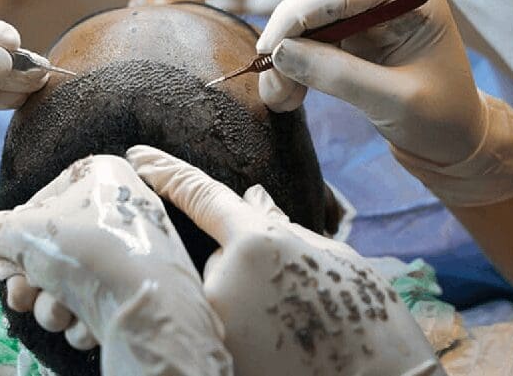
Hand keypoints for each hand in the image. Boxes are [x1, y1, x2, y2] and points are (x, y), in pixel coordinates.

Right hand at [0, 155, 231, 375]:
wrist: (149, 310)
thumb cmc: (85, 253)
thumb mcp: (20, 231)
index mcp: (102, 175)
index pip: (42, 200)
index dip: (16, 233)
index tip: (5, 259)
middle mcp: (122, 208)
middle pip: (52, 245)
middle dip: (29, 277)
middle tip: (22, 292)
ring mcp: (132, 253)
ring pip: (68, 279)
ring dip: (50, 303)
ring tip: (57, 311)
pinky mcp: (138, 292)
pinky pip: (94, 302)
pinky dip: (81, 317)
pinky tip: (84, 323)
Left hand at [128, 146, 442, 375]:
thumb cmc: (374, 326)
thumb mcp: (340, 263)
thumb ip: (286, 228)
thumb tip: (252, 198)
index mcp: (259, 243)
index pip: (201, 196)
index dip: (167, 173)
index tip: (138, 156)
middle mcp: (223, 282)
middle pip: (218, 260)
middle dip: (248, 270)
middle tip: (297, 299)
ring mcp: (215, 327)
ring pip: (219, 299)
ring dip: (247, 307)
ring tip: (297, 332)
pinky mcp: (216, 361)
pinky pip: (219, 334)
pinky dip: (246, 339)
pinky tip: (286, 355)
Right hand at [256, 0, 512, 205]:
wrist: (458, 140)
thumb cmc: (441, 120)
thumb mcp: (393, 102)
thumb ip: (339, 75)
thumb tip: (281, 54)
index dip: (295, 18)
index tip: (266, 51)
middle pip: (317, 5)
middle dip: (287, 44)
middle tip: (270, 87)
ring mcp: (370, 12)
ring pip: (308, 25)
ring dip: (287, 59)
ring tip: (281, 100)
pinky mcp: (356, 34)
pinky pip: (312, 42)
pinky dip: (296, 66)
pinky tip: (289, 94)